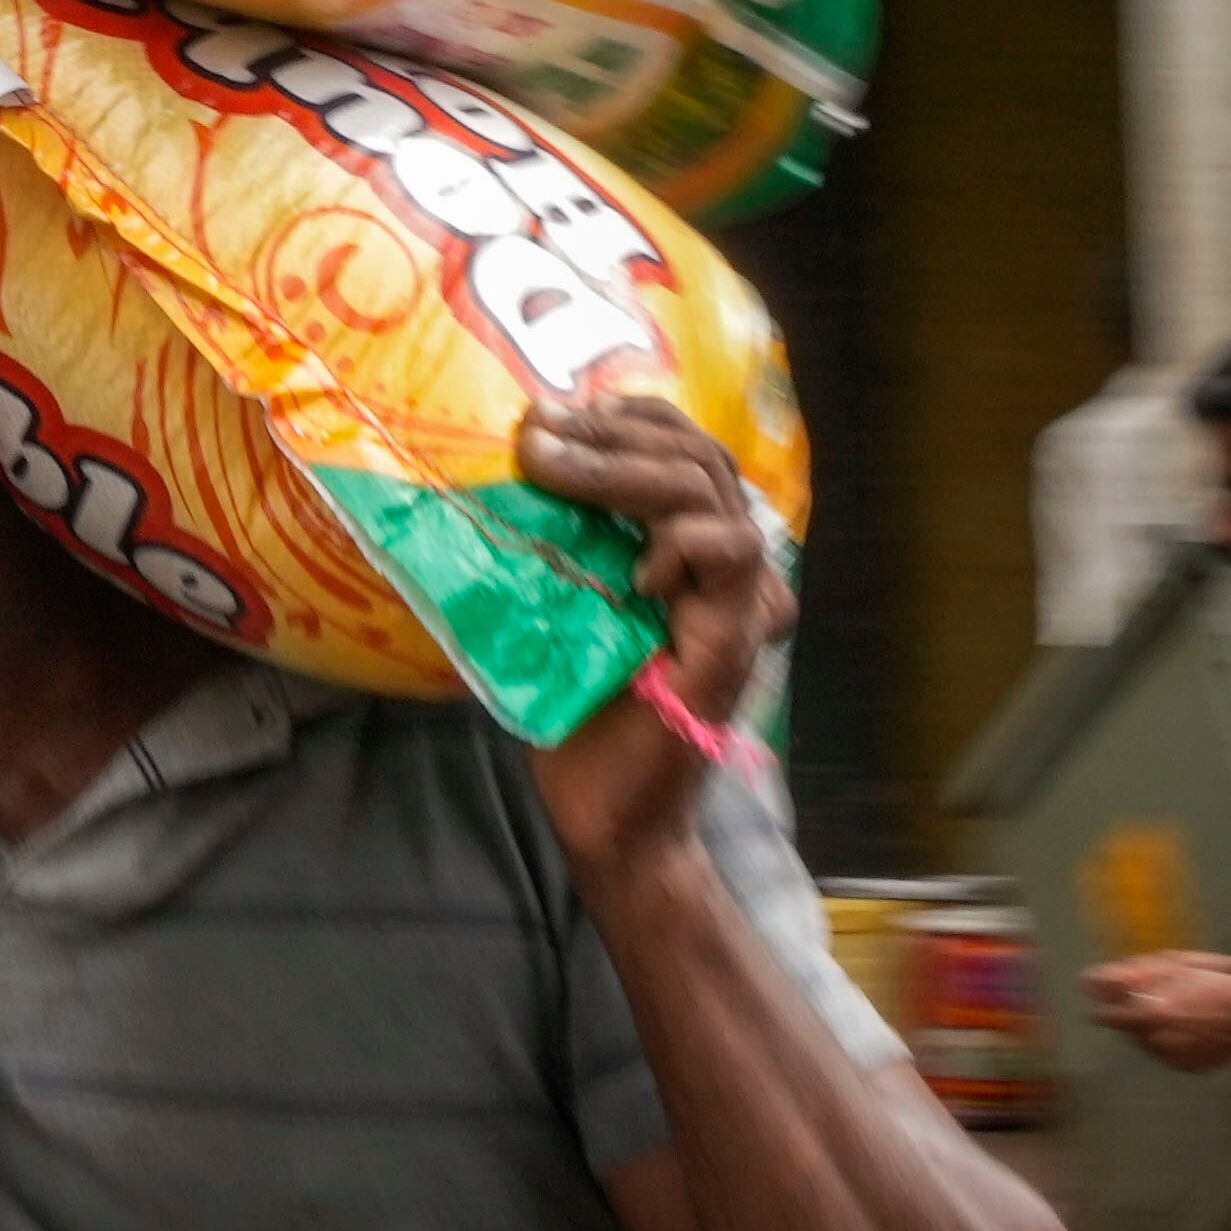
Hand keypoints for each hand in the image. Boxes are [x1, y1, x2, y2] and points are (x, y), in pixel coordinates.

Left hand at [512, 387, 781, 883]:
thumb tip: (495, 477)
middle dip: (614, 433)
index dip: (631, 416)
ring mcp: (736, 604)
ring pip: (710, 494)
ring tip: (553, 469)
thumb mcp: (555, 607)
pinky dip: (685, 544)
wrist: (601, 816)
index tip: (559, 413)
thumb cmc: (576, 718)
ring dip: (626, 470)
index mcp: (688, 551)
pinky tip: (635, 570)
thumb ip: (555, 544)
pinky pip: (733, 557)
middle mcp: (723, 569)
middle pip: (697, 457)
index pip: (683, 448)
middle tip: (537, 434)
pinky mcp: (733, 643)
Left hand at [1085, 952, 1230, 1074]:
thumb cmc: (1217, 981)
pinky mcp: (1188, 1069)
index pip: (1110, 1016)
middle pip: (1130, 1030)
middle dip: (1136, 1013)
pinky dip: (1172, 1041)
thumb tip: (1096, 980)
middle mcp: (1159, 1042)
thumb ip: (1134, 974)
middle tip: (1155, 998)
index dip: (1103, 1005)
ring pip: (1148, 1044)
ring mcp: (1174, 1059)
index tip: (1098, 998)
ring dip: (1152, 1028)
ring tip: (1178, 1010)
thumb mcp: (1175, 966)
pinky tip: (1191, 1026)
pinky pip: (1169, 1054)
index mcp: (1153, 1015)